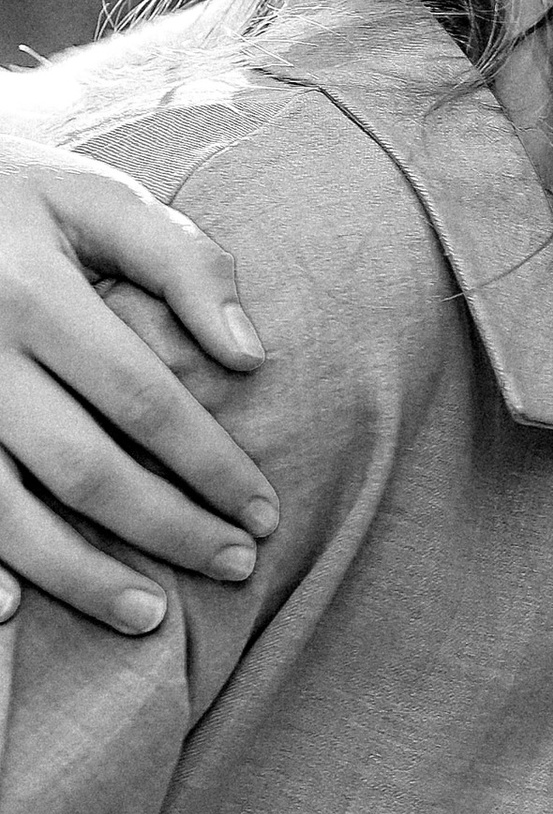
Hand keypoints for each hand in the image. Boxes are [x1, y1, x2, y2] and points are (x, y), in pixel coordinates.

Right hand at [0, 144, 274, 631]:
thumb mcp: (95, 200)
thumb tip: (252, 357)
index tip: (265, 512)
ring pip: (5, 511)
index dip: (211, 465)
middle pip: (84, 469)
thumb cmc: (14, 197)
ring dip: (78, 576)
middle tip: (235, 567)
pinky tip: (10, 609)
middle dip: (167, 529)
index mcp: (32, 291)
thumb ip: (183, 262)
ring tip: (150, 616)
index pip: (144, 400)